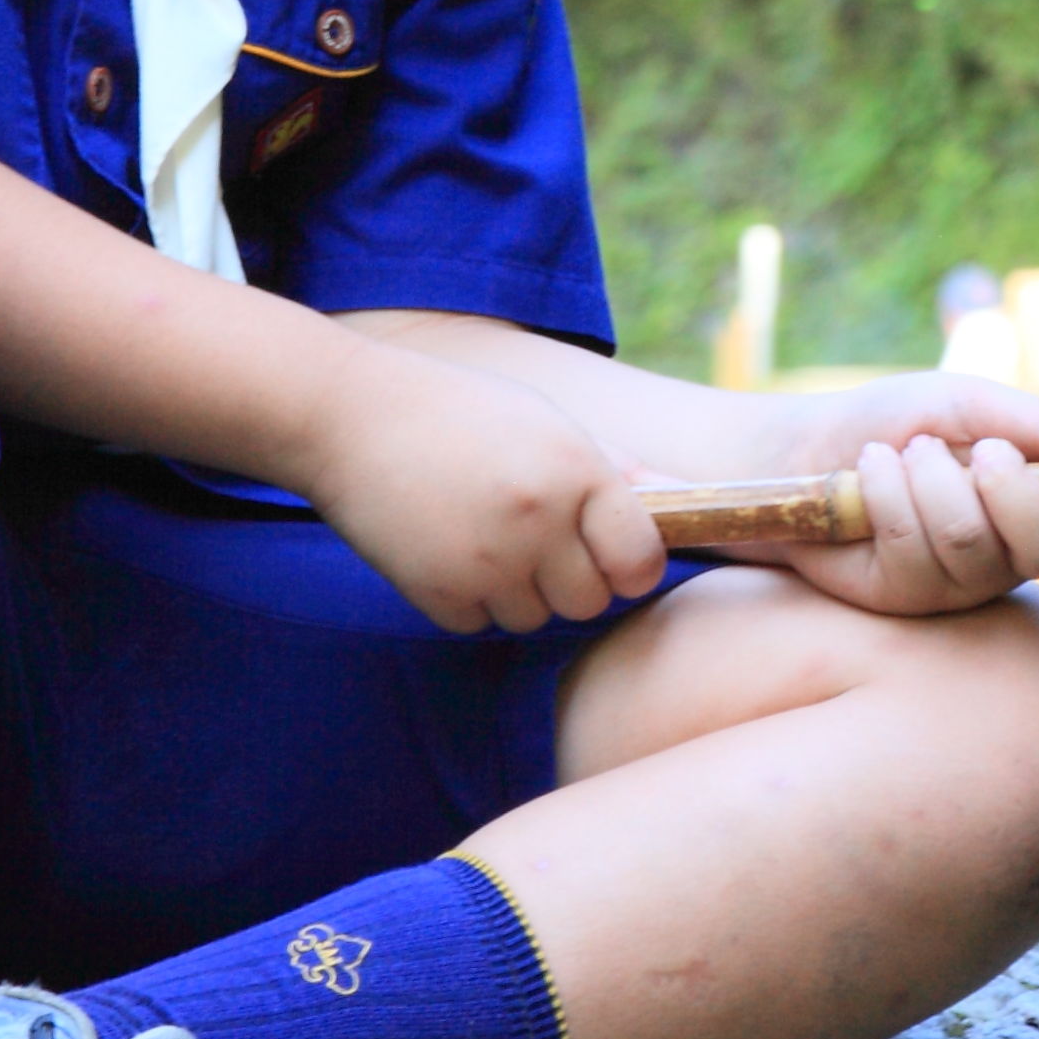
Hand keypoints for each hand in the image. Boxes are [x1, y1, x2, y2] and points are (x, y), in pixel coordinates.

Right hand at [301, 338, 666, 633]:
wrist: (350, 416)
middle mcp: (540, 520)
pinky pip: (477, 625)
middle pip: (589, 601)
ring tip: (482, 534)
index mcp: (579, 471)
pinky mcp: (436, 590)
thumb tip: (688, 499)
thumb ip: (616, 471)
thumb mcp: (547, 424)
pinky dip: (466, 601)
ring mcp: (487, 560)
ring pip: (533, 619)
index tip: (609, 555)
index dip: (628, 564)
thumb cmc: (461, 413)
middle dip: (570, 581)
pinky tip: (444, 549)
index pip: (642, 562)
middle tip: (533, 540)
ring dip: (517, 592)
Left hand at [769, 374, 1038, 617]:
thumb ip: (1035, 424)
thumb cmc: (894, 421)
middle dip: (1012, 492)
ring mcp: (962, 582)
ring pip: (971, 544)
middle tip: (978, 451)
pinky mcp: (909, 599)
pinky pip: (914, 553)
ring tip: (903, 452)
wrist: (804, 448)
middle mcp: (1013, 552)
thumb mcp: (964, 403)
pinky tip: (869, 474)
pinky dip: (888, 495)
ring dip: (931, 479)